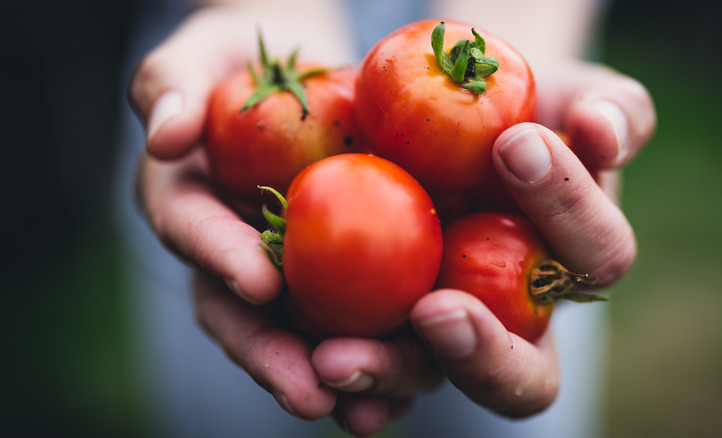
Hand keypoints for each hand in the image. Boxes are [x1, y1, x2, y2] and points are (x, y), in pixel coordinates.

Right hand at [129, 5, 370, 424]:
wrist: (297, 70)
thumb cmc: (239, 59)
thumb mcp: (199, 54)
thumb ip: (170, 85)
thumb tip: (166, 134)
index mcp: (189, 204)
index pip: (195, 234)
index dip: (221, 259)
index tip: (258, 281)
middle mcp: (232, 251)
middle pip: (244, 315)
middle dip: (275, 357)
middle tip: (311, 392)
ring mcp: (285, 270)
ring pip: (301, 333)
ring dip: (336, 377)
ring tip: (372, 408)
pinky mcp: (340, 273)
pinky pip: (356, 318)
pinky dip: (382, 353)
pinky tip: (413, 382)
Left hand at [310, 58, 655, 434]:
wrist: (457, 117)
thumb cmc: (531, 109)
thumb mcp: (579, 96)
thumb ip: (614, 111)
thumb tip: (602, 129)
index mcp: (578, 264)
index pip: (596, 255)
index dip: (566, 208)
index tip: (514, 143)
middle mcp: (519, 319)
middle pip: (523, 376)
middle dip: (484, 355)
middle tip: (433, 312)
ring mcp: (447, 329)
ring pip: (429, 378)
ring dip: (388, 373)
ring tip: (334, 359)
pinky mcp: (382, 321)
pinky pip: (364, 360)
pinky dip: (339, 371)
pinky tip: (304, 361)